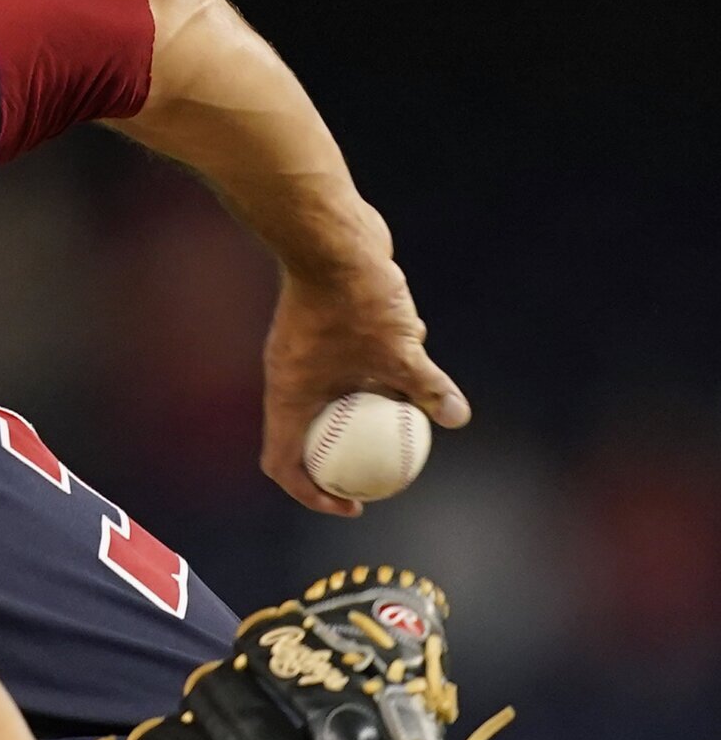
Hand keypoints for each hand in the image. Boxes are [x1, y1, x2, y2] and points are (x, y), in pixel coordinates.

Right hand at [260, 253, 470, 515]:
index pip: (283, 463)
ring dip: (364, 409)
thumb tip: (457, 418)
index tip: (350, 503)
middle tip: (379, 475)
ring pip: (330, 396)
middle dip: (339, 462)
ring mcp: (303, 353)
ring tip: (408, 414)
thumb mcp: (402, 349)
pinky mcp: (321, 328)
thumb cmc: (356, 298)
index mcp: (291, 396)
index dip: (311, 494)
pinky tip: (414, 348)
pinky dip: (374, 367)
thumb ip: (426, 387)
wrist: (330, 236)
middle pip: (305, 437)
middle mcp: (289, 379)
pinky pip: (345, 362)